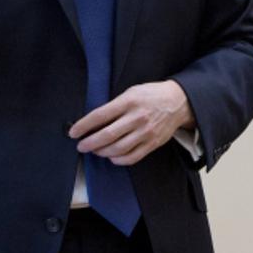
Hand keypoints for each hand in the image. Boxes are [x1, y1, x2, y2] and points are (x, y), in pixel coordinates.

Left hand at [70, 80, 195, 165]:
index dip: (84, 126)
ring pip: (118, 149)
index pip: (100, 116)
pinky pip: (132, 157)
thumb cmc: (151, 95)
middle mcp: (137, 118)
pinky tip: (111, 156)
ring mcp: (145, 132)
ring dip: (101, 152)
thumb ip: (115, 106)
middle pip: (107, 135)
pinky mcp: (152, 143)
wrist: (178, 102)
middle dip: (89, 143)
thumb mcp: (131, 92)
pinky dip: (118, 160)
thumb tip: (94, 122)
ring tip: (95, 150)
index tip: (74, 132)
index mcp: (129, 101)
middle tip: (81, 146)